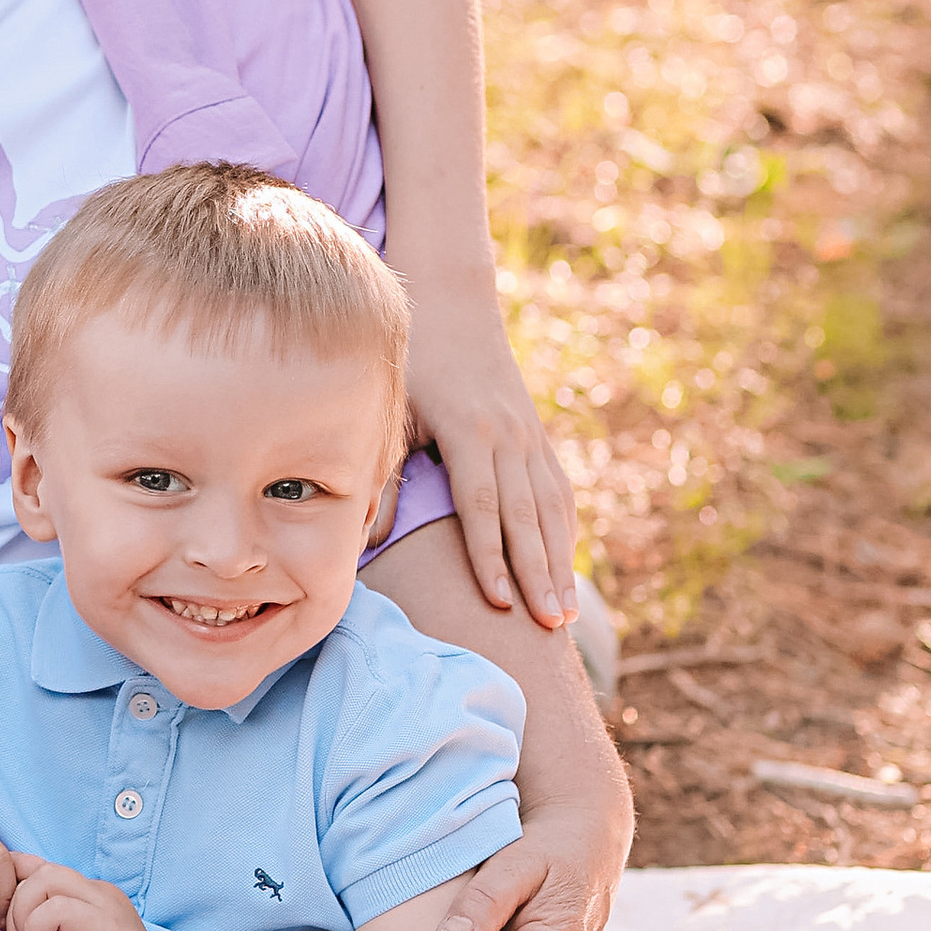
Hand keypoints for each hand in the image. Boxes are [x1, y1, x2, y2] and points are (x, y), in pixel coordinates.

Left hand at [3, 855, 168, 930]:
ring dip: (21, 923)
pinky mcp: (105, 925)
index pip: (35, 866)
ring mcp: (103, 904)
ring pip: (42, 881)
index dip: (10, 894)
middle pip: (33, 872)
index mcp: (87, 894)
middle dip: (10, 912)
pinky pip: (54, 909)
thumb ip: (40, 928)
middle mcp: (96, 890)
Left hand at [402, 262, 576, 632]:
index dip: (491, 558)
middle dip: (540, 576)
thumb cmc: (410, 358)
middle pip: (528, 518)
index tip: (501, 604)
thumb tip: (363, 536)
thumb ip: (381, 470)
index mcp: (469, 431)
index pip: (484, 508)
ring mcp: (530, 436)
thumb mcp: (390, 405)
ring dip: (561, 565)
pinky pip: (559, 494)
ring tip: (565, 618)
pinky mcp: (538, 437)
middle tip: (551, 630)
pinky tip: (566, 571)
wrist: (452, 300)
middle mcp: (509, 436)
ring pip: (552, 510)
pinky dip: (565, 535)